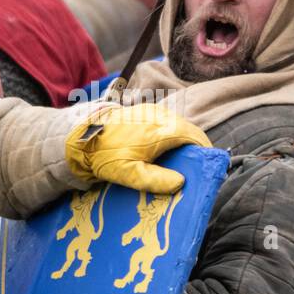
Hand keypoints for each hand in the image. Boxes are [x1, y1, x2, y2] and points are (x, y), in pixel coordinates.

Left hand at [64, 103, 210, 193]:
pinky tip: (167, 147)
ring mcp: (151, 111)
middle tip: (200, 164)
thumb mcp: (129, 174)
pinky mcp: (144, 110)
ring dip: (184, 138)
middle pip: (188, 129)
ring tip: (185, 157)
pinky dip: (173, 132)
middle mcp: (159, 117)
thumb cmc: (106, 155)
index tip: (211, 163)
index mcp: (160, 131)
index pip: (193, 136)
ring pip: (178, 124)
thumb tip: (181, 183)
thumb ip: (155, 180)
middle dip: (196, 145)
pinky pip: (166, 121)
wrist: (82, 136)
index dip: (205, 149)